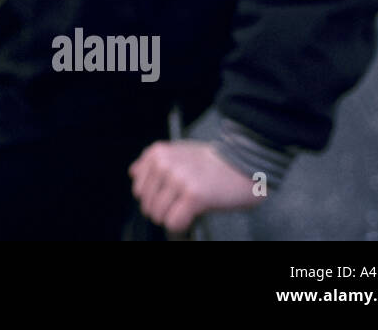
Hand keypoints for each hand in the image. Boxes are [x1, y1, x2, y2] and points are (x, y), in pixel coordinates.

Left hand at [128, 139, 259, 234]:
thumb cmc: (212, 161)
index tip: (171, 196)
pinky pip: (173, 223)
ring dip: (173, 217)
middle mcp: (164, 164)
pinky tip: (194, 214)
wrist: (244, 164)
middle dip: (164, 210)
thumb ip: (154, 162)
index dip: (155, 198)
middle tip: (182, 203)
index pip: (138, 189)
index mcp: (157, 153)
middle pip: (147, 205)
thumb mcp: (178, 152)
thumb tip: (133, 173)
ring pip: (158, 215)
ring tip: (189, 207)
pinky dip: (182, 225)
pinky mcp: (193, 196)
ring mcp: (178, 179)